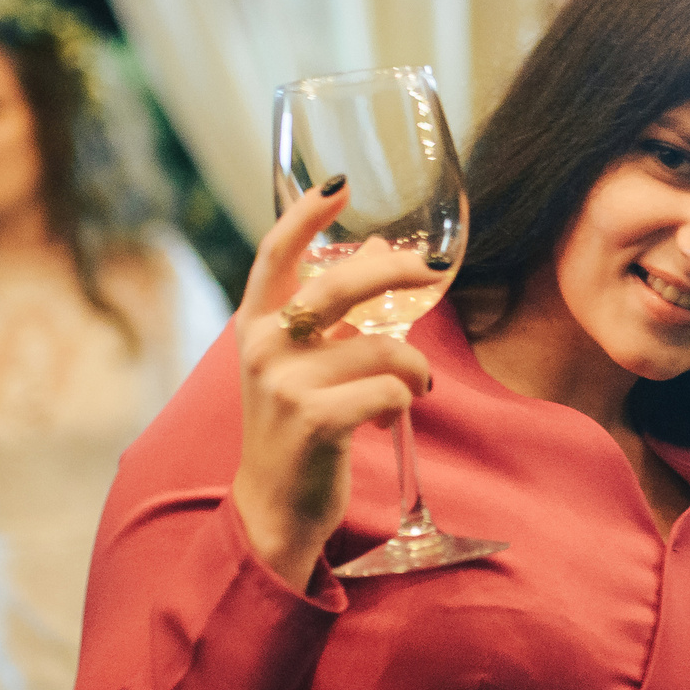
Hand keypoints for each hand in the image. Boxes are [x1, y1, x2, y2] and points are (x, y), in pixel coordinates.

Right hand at [229, 180, 437, 581]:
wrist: (273, 506)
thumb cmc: (296, 425)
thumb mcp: (298, 363)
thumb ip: (329, 312)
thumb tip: (385, 249)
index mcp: (256, 324)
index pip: (275, 253)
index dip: (306, 213)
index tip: (340, 183)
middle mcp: (264, 346)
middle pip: (341, 284)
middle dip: (397, 271)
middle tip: (433, 272)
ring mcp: (285, 383)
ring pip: (383, 347)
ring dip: (414, 367)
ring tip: (414, 387)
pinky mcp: (314, 419)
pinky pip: (389, 389)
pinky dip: (406, 400)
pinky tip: (395, 414)